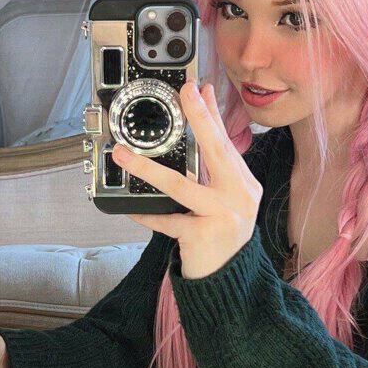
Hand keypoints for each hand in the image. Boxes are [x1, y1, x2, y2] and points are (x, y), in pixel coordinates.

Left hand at [112, 80, 261, 279]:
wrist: (228, 279)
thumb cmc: (221, 234)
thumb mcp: (224, 197)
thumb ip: (213, 168)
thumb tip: (202, 129)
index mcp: (244, 184)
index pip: (225, 142)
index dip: (212, 113)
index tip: (199, 88)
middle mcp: (239, 196)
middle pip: (216, 151)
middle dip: (199, 119)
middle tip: (185, 93)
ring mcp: (223, 215)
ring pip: (181, 185)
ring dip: (148, 169)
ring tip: (124, 155)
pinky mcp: (203, 235)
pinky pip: (167, 220)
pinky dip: (148, 214)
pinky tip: (132, 209)